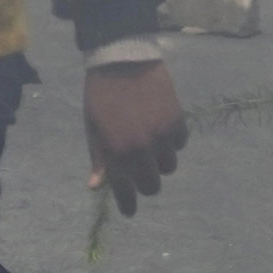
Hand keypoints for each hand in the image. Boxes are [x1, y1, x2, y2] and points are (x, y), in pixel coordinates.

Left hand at [83, 59, 187, 216]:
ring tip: (148, 143)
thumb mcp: (93, 128)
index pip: (125, 190)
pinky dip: (171, 141)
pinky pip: (179, 144)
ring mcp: (162, 136)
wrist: (122, 61)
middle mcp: (141, 149)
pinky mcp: (178, 122)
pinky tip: (160, 127)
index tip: (129, 211)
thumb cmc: (100, 96)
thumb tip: (97, 187)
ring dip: (158, 161)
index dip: (127, 204)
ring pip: (168, 166)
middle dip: (144, 182)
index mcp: (115, 152)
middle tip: (139, 172)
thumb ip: (99, 158)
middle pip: (152, 185)